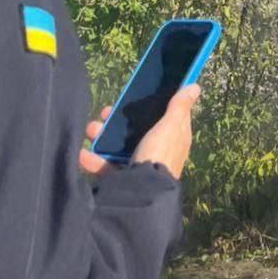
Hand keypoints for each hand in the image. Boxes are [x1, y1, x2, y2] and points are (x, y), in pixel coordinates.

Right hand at [77, 84, 200, 180]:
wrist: (142, 192)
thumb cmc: (159, 154)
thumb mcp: (170, 127)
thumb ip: (179, 107)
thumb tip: (195, 86)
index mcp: (173, 138)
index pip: (165, 116)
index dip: (152, 105)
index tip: (134, 95)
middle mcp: (157, 151)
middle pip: (137, 130)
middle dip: (118, 121)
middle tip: (104, 113)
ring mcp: (139, 165)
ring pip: (119, 146)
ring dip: (102, 137)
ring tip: (90, 130)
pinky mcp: (123, 178)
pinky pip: (106, 166)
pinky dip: (93, 160)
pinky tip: (82, 154)